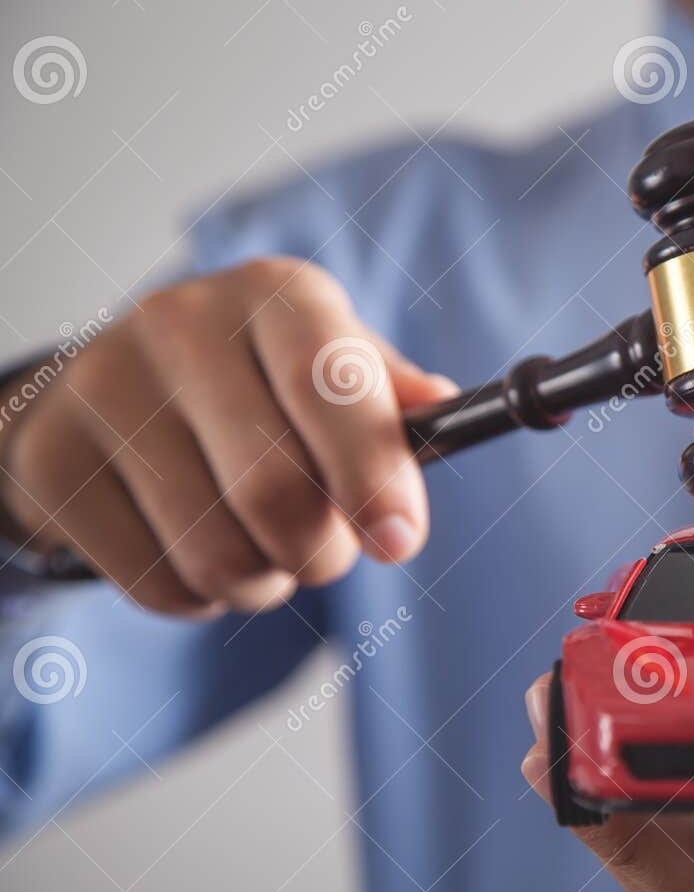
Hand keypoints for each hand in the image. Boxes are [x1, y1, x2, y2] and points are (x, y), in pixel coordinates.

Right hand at [0, 257, 456, 615]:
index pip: (329, 385)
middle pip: (275, 493)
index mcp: (277, 295)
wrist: (117, 392)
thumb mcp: (338, 369)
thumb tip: (444, 406)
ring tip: (261, 547)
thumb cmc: (264, 387)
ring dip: (265, 582)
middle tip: (325, 550)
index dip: (372, 473)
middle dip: (322, 552)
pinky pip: (159, 584)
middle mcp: (180, 323)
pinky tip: (195, 546)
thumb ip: (396, 398)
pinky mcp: (51, 460)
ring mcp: (103, 388)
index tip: (399, 541)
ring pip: (218, 554)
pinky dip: (200, 596)